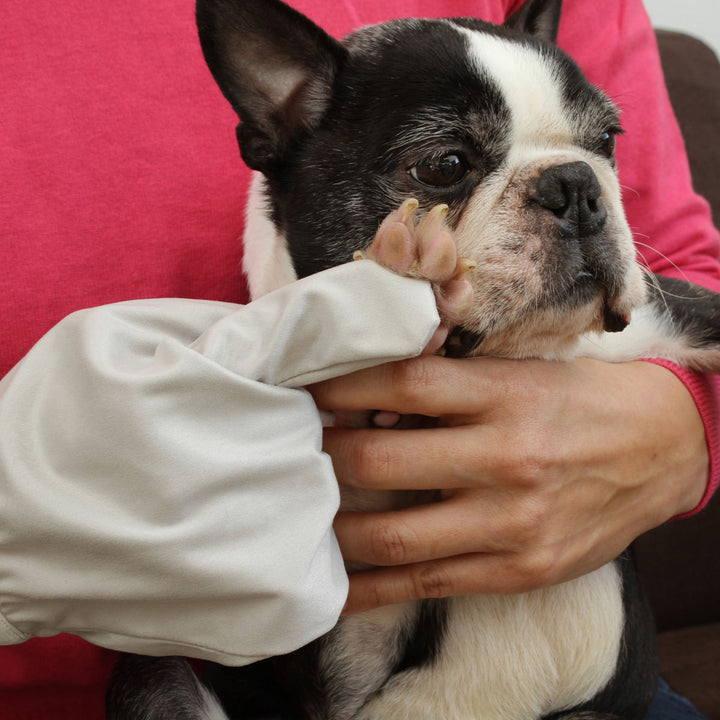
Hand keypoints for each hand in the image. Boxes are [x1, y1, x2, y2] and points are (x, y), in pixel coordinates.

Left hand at [309, 356, 707, 613]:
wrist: (662, 449)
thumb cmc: (582, 399)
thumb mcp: (522, 370)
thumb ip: (452, 383)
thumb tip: (370, 405)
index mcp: (505, 395)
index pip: (402, 384)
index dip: (340, 387)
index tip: (305, 388)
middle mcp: (507, 458)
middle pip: (382, 461)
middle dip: (323, 455)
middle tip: (294, 448)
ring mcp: (513, 522)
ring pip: (393, 534)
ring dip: (332, 526)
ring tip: (299, 512)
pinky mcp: (520, 568)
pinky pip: (427, 583)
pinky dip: (372, 588)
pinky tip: (336, 585)